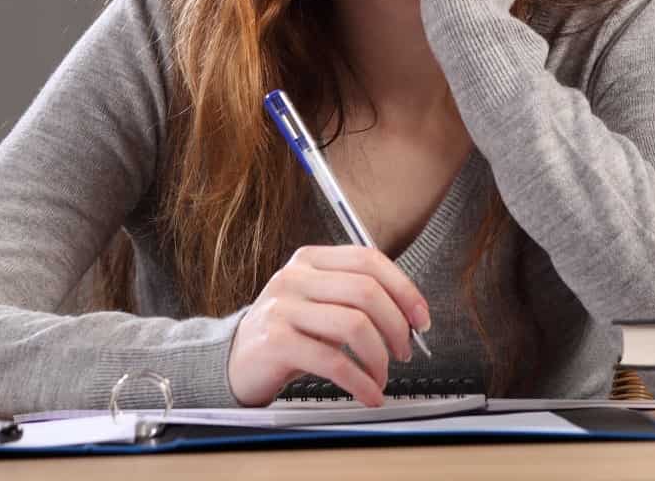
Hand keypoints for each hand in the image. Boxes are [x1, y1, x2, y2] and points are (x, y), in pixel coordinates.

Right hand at [226, 245, 430, 406]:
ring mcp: (282, 307)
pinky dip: (360, 382)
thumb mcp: (320, 304)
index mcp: (311, 259)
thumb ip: (357, 299)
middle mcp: (295, 277)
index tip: (421, 319)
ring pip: (354, 325)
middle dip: (396, 327)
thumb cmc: (287, 333)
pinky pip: (333, 361)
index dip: (404, 289)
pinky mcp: (276, 342)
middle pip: (366, 292)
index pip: (369, 260)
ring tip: (382, 376)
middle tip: (404, 352)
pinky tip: (369, 393)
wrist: (233, 362)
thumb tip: (410, 317)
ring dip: (379, 358)